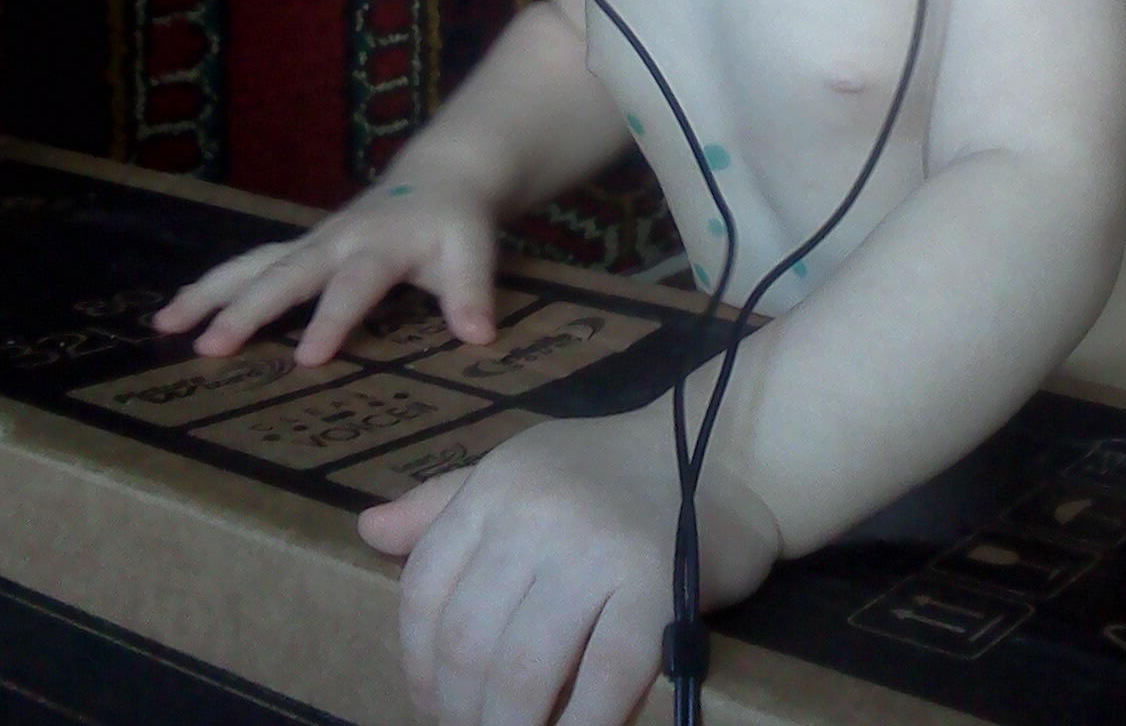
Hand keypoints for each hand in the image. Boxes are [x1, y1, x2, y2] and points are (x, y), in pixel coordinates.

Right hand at [149, 173, 500, 364]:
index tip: (308, 359)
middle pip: (287, 272)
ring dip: (210, 292)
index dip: (333, 320)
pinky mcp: (300, 248)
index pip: (355, 285)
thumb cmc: (455, 223)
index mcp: (381, 244)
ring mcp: (312, 242)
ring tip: (165, 325)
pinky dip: (213, 285)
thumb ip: (472, 291)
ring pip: (254, 263)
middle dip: (249, 309)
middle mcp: (337, 240)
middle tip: (210, 346)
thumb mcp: (474, 250)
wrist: (440, 178)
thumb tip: (480, 337)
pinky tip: (176, 313)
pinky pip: (251, 265)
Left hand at [356, 411, 780, 725]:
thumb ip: (445, 506)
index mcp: (498, 484)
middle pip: (468, 642)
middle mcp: (536, 511)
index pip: (425, 589)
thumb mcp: (523, 469)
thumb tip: (367, 530)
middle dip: (462, 710)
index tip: (434, 704)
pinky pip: (601, 685)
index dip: (418, 664)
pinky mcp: (652, 588)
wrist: (726, 456)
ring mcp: (594, 549)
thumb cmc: (612, 472)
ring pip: (523, 673)